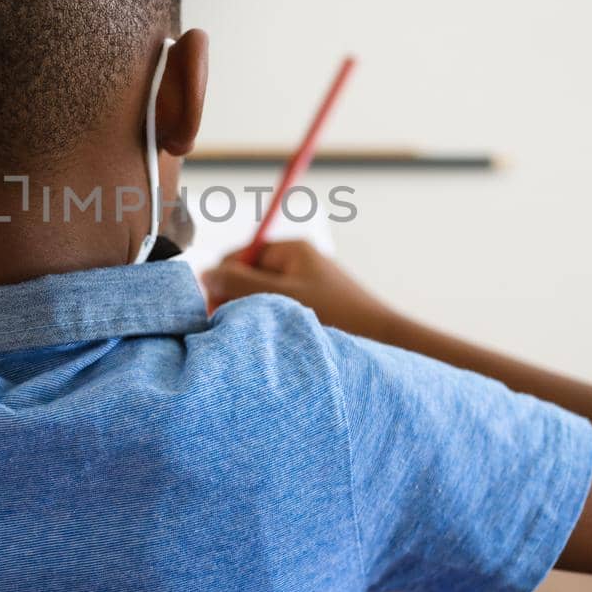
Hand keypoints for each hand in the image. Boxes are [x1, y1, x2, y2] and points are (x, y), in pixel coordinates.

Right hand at [201, 239, 395, 339]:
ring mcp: (307, 284)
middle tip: (237, 330)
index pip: (236, 257)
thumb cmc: (339, 317)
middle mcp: (299, 262)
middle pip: (247, 277)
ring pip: (263, 297)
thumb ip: (239, 284)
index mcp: (291, 249)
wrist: (387, 342)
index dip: (222, 284)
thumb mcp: (281, 298)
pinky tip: (279, 342)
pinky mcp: (315, 306)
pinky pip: (281, 310)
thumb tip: (204, 274)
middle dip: (237, 301)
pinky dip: (275, 324)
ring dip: (256, 315)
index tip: (217, 313)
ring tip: (262, 337)